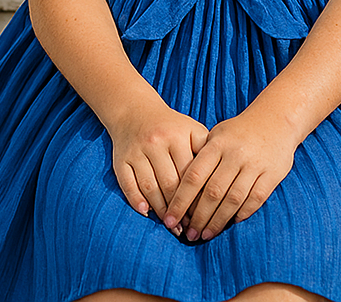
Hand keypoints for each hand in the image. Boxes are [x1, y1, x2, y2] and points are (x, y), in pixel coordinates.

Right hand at [109, 100, 209, 230]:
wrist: (135, 111)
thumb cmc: (171, 126)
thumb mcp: (192, 130)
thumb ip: (206, 151)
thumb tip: (219, 181)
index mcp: (177, 136)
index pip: (190, 174)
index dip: (197, 197)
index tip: (203, 216)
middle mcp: (156, 143)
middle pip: (170, 184)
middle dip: (180, 210)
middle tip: (188, 229)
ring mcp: (137, 152)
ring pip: (150, 188)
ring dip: (161, 211)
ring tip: (172, 227)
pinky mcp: (121, 160)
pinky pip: (128, 185)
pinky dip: (137, 201)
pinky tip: (147, 214)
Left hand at [164, 111, 296, 240]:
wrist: (275, 119)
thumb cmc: (239, 131)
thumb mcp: (217, 135)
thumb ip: (201, 157)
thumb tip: (180, 189)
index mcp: (217, 144)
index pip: (193, 176)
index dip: (180, 200)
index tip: (169, 219)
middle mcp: (234, 155)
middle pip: (212, 192)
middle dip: (198, 218)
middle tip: (188, 235)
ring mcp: (254, 165)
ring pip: (232, 200)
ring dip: (217, 221)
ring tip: (205, 236)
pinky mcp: (272, 174)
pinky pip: (255, 199)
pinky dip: (242, 213)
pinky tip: (232, 223)